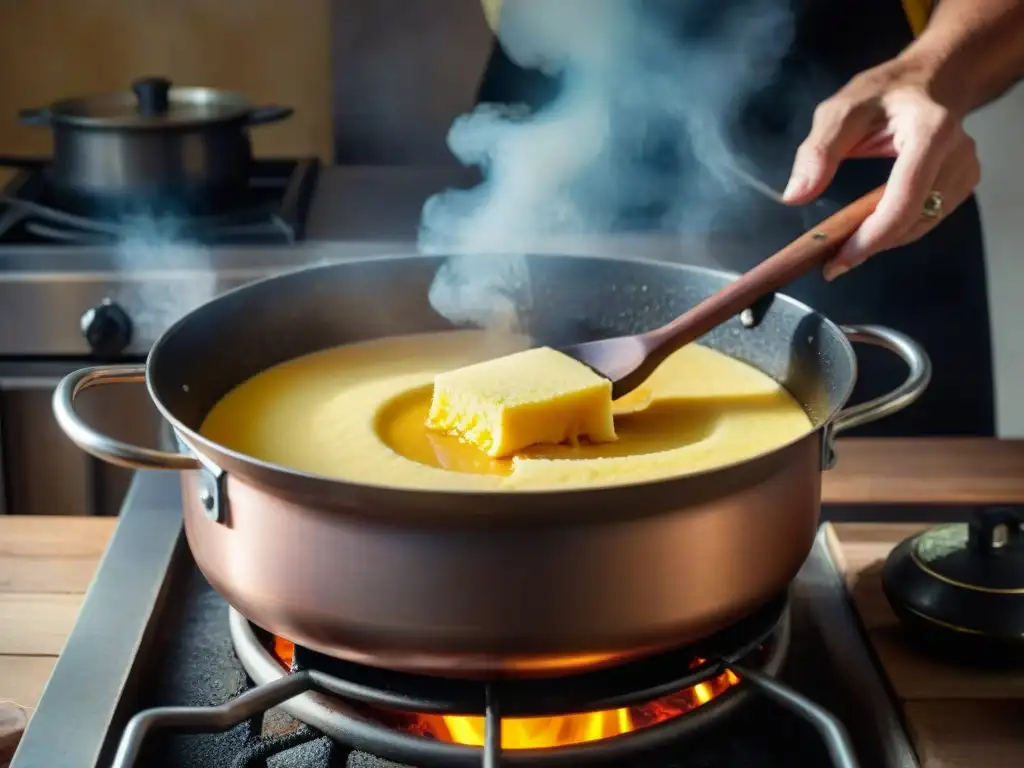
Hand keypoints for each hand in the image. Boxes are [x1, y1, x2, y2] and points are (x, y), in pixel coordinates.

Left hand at [782, 58, 980, 280]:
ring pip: (922, 224)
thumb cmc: (883, 92)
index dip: (872, 237)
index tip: (839, 260)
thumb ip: (818, 150)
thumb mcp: (841, 110)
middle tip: (832, 262)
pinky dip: (898, 229)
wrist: (933, 78)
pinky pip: (928, 218)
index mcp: (930, 131)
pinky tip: (871, 229)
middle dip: (872, 244)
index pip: (904, 198)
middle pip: (914, 218)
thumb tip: (795, 196)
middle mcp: (957, 153)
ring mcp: (966, 169)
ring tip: (846, 246)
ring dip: (883, 240)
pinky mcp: (965, 181)